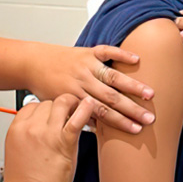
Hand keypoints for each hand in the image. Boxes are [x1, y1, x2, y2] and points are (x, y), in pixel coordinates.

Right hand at [3, 95, 94, 181]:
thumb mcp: (18, 154)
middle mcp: (30, 128)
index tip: (50, 115)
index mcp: (15, 130)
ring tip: (76, 111)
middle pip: (46, 103)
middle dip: (56, 108)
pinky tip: (90, 105)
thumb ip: (29, 137)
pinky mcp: (63, 142)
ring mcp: (46, 134)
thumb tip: (41, 128)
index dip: (43, 109)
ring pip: (61, 103)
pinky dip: (86, 109)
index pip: (31, 106)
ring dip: (70, 105)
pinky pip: (77, 118)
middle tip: (65, 116)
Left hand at [25, 44, 155, 133]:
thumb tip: (99, 129)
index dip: (120, 122)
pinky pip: (106, 51)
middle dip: (132, 109)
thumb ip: (77, 116)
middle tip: (150, 118)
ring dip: (133, 85)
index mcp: (75, 97)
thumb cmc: (45, 86)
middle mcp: (82, 81)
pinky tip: (136, 59)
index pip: (102, 112)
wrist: (32, 63)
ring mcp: (85, 65)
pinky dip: (121, 54)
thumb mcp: (58, 106)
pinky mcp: (87, 52)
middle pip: (111, 98)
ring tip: (150, 94)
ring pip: (113, 77)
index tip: (136, 130)